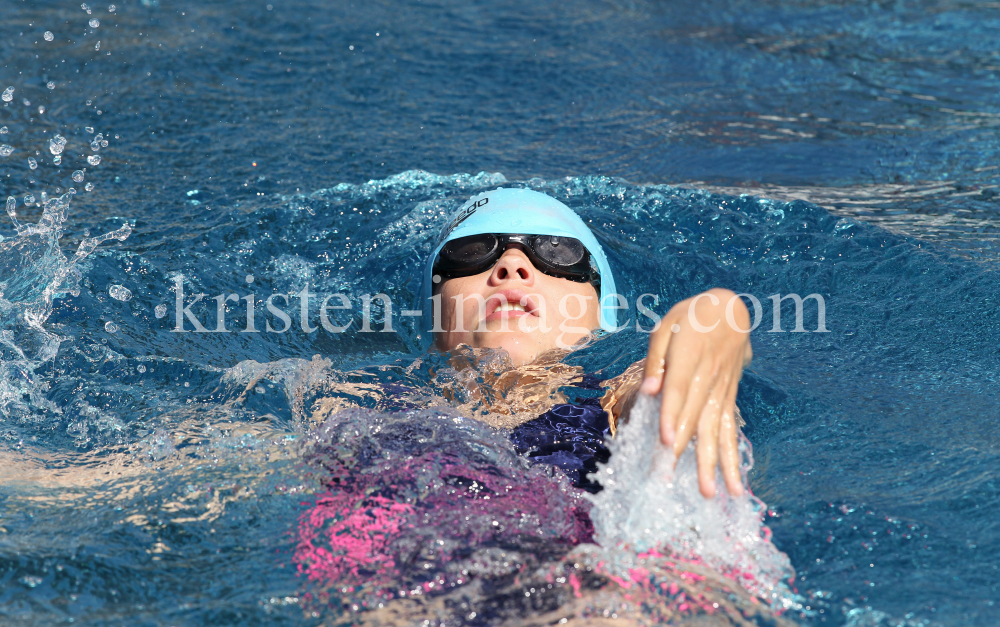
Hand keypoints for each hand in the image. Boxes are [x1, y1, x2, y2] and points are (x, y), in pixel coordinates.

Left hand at [638, 288, 752, 497]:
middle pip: (694, 417)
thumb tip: (650, 390)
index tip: (666, 442)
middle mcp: (708, 377)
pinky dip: (732, 460)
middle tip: (666, 479)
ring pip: (715, 431)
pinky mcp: (728, 400)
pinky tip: (734, 486)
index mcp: (690, 355)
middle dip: (681, 450)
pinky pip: (730, 432)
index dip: (672, 415)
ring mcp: (721, 391)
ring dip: (710, 464)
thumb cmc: (690, 317)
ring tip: (709, 494)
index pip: (679, 389)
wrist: (730, 310)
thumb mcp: (667, 325)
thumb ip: (657, 358)